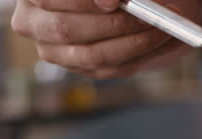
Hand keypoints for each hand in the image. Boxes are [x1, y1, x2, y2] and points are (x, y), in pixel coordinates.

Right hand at [11, 0, 198, 78]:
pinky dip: (146, 52)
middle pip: (66, 29)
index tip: (115, 2)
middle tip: (148, 15)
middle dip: (114, 23)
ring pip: (94, 54)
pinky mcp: (84, 69)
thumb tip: (112, 0)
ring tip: (163, 25)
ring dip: (137, 41)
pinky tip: (167, 38)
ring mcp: (56, 52)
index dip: (81, 2)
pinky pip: (115, 68)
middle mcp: (34, 23)